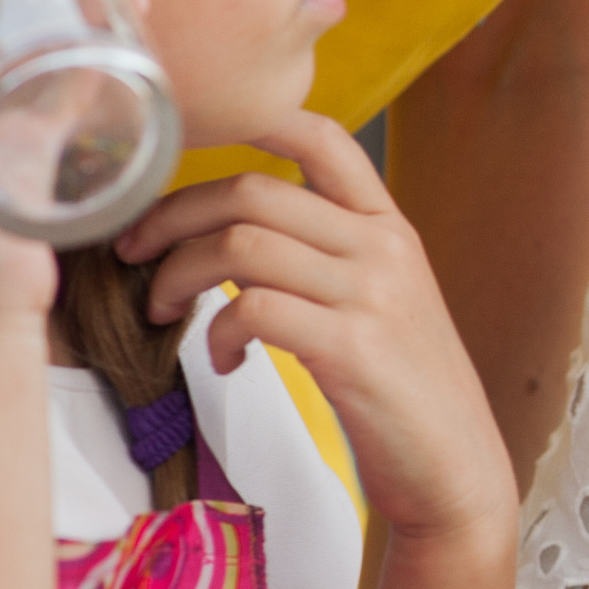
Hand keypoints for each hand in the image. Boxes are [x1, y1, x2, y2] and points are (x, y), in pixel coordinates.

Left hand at [118, 111, 514, 541]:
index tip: (184, 152)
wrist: (454, 466)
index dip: (251, 122)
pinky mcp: (352, 349)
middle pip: (254, 190)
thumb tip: (233, 233)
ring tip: (162, 310)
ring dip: (178, 275)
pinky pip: (254, 310)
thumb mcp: (382, 301)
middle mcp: (383, 247)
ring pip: (243, 245)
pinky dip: (215, 333)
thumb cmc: (403, 392)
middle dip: (172, 216)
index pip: (322, 137)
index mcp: (389, 226)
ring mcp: (371, 295)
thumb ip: (329, 258)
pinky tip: (220, 359)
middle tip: (134, 252)